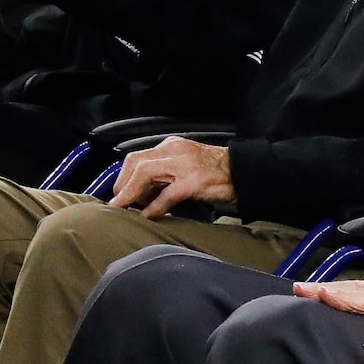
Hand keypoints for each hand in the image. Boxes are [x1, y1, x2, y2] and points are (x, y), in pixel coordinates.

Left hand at [110, 136, 234, 218]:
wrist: (245, 172)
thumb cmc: (216, 174)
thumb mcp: (184, 168)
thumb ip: (163, 176)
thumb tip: (140, 194)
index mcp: (171, 146)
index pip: (137, 157)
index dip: (122, 178)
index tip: (118, 195)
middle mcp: (174, 150)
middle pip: (136, 163)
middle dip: (122, 185)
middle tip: (120, 204)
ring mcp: (184, 165)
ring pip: (145, 173)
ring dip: (131, 194)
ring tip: (126, 210)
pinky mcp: (195, 181)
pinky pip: (167, 194)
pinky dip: (154, 206)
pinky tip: (148, 217)